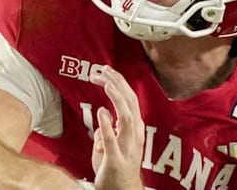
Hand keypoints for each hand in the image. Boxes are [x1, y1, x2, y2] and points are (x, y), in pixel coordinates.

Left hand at [89, 65, 143, 189]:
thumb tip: (103, 114)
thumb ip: (109, 128)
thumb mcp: (113, 143)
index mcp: (135, 129)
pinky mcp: (116, 161)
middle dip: (117, 83)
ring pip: (126, 118)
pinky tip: (101, 111)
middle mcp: (135, 136)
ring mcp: (127, 148)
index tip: (106, 70)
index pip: (130, 100)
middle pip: (130, 103)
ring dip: (116, 98)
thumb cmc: (116, 167)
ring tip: (106, 83)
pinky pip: (113, 142)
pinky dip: (107, 126)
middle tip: (102, 69)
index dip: (119, 83)